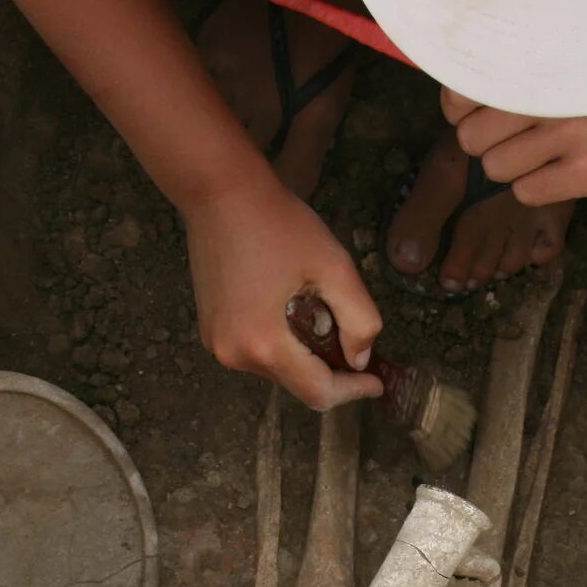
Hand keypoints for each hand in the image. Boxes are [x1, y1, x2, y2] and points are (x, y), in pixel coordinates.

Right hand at [182, 175, 382, 409]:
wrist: (221, 193)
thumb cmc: (280, 225)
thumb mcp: (335, 268)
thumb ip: (359, 319)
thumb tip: (360, 358)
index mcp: (265, 345)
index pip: (318, 393)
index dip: (353, 391)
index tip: (376, 380)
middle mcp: (236, 356)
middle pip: (297, 384)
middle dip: (329, 370)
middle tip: (352, 341)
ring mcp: (217, 345)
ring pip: (276, 370)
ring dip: (303, 355)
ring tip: (318, 316)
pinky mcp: (210, 332)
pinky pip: (256, 353)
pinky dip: (280, 344)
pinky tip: (290, 310)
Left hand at [440, 78, 586, 205]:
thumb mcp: (575, 78)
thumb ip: (527, 84)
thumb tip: (461, 108)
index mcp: (546, 64)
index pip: (464, 91)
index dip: (463, 114)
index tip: (479, 120)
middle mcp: (554, 91)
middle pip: (471, 137)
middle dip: (488, 150)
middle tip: (520, 147)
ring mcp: (572, 130)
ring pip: (495, 168)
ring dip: (514, 173)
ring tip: (547, 161)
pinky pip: (527, 192)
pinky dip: (537, 192)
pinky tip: (565, 177)